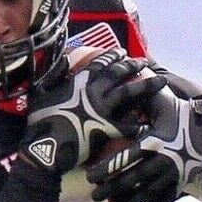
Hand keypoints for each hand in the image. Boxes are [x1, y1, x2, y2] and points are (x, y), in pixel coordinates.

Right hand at [20, 53, 158, 174]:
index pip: (100, 63)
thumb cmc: (40, 123)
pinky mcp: (107, 129)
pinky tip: (148, 124)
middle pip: (119, 73)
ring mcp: (103, 110)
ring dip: (146, 85)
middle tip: (144, 62)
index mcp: (79, 81)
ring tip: (160, 82)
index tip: (122, 52)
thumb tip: (60, 64)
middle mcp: (94, 91)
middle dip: (133, 65)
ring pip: (130, 93)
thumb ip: (54, 79)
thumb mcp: (42, 94)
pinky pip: (128, 126)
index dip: (113, 56)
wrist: (45, 149)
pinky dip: (138, 125)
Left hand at [87, 87, 201, 201]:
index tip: (90, 175)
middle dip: (111, 189)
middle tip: (94, 195)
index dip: (106, 168)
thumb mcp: (163, 100)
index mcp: (153, 141)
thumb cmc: (182, 114)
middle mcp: (161, 161)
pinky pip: (165, 200)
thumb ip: (142, 91)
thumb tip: (125, 74)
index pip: (124, 158)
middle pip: (131, 180)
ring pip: (145, 193)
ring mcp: (171, 175)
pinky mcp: (180, 183)